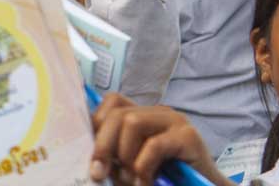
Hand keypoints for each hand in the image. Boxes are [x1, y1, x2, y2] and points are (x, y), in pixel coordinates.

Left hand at [89, 93, 230, 185]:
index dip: (96, 125)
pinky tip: (145, 183)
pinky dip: (142, 168)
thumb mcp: (132, 166)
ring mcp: (176, 122)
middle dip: (102, 145)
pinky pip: (154, 145)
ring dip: (124, 156)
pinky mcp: (188, 137)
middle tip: (98, 174)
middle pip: (118, 113)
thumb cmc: (167, 180)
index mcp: (145, 116)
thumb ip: (115, 155)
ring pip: (132, 122)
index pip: (112, 102)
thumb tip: (90, 157)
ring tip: (130, 179)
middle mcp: (160, 113)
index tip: (93, 155)